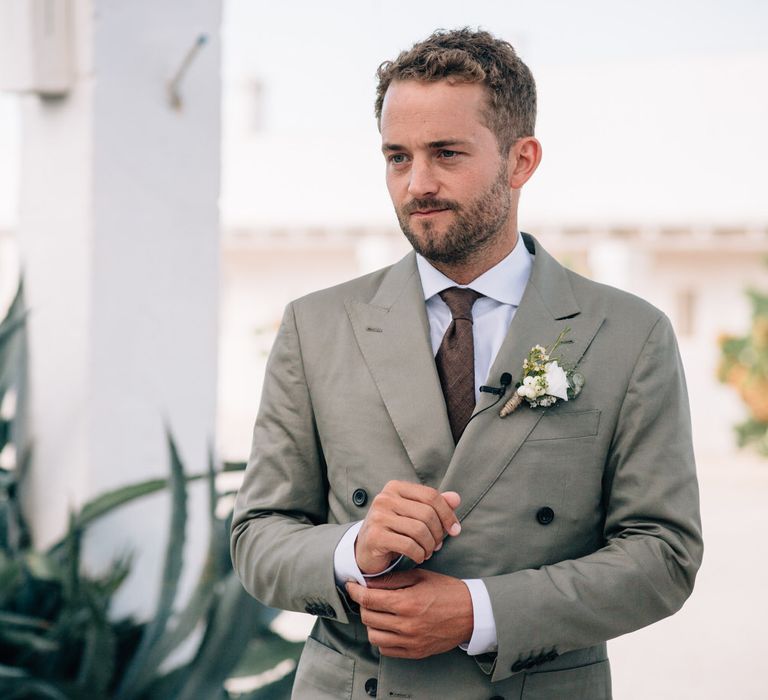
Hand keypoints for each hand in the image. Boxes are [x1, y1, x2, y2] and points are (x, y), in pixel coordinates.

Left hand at [346, 569, 473, 658]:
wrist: (471, 613)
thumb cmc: (446, 590)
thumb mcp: (420, 576)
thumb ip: (392, 579)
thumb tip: (368, 581)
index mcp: (407, 602)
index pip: (369, 599)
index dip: (355, 591)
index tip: (351, 585)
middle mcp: (407, 624)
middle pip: (367, 617)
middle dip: (363, 604)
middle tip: (367, 596)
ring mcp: (410, 641)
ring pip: (373, 636)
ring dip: (371, 623)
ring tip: (378, 612)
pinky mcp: (415, 652)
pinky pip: (386, 649)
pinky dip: (382, 638)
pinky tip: (388, 626)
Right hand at [354, 481, 460, 573]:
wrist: (366, 549)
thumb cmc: (394, 530)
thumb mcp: (414, 515)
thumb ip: (435, 505)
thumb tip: (456, 498)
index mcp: (395, 487)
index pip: (431, 496)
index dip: (447, 514)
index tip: (455, 530)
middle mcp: (385, 498)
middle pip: (427, 514)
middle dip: (438, 533)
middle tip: (437, 545)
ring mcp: (378, 516)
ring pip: (420, 530)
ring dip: (430, 546)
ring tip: (428, 552)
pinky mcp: (375, 536)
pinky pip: (409, 545)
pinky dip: (419, 554)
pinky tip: (419, 557)